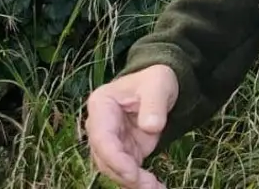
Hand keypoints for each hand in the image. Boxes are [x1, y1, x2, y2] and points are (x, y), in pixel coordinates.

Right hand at [85, 64, 179, 188]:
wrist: (159, 88)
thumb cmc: (155, 81)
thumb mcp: (158, 85)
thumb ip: (154, 104)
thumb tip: (151, 127)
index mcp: (101, 105)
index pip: (102, 138)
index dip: (115, 159)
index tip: (134, 173)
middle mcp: (100, 126)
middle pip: (104, 158)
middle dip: (125, 176)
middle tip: (149, 186)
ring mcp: (110, 141)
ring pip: (114, 169)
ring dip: (133, 183)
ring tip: (156, 188)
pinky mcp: (123, 152)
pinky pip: (126, 172)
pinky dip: (139, 182)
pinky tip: (156, 187)